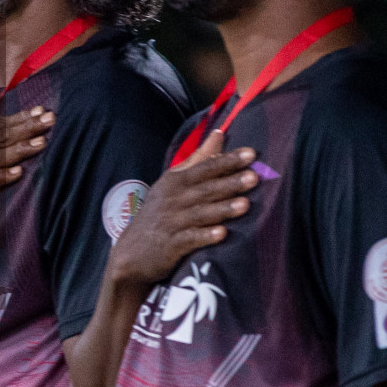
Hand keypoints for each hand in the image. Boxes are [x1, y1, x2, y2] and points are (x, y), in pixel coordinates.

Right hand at [104, 130, 257, 288]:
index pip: (205, 167)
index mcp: (175, 181)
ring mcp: (172, 223)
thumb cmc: (159, 213)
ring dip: (222, 209)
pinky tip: (222, 234)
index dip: (227, 161)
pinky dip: (205, 236)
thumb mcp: (172, 182)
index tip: (250, 154)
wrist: (132, 252)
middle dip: (230, 183)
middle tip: (254, 177)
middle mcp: (173, 199)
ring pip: (201, 213)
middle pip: (206, 189)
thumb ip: (198, 159)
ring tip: (245, 204)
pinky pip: (190, 239)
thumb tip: (219, 134)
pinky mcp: (171, 246)